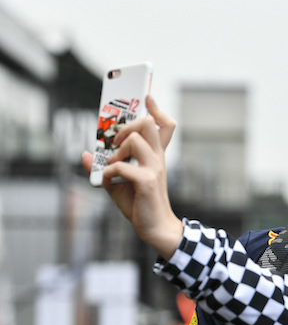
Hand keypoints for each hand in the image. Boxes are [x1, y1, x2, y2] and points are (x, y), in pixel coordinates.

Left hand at [82, 96, 182, 258]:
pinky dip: (107, 173)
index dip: (157, 109)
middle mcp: (157, 159)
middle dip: (127, 125)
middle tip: (116, 142)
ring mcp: (154, 168)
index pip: (165, 126)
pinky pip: (120, 167)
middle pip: (148, 123)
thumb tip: (85, 154)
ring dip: (115, 150)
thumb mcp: (118, 183)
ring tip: (112, 165)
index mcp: (154, 156)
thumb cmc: (140, 204)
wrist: (155, 227)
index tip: (148, 97)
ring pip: (133, 140)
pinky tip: (106, 182)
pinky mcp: (146, 181)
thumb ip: (103, 166)